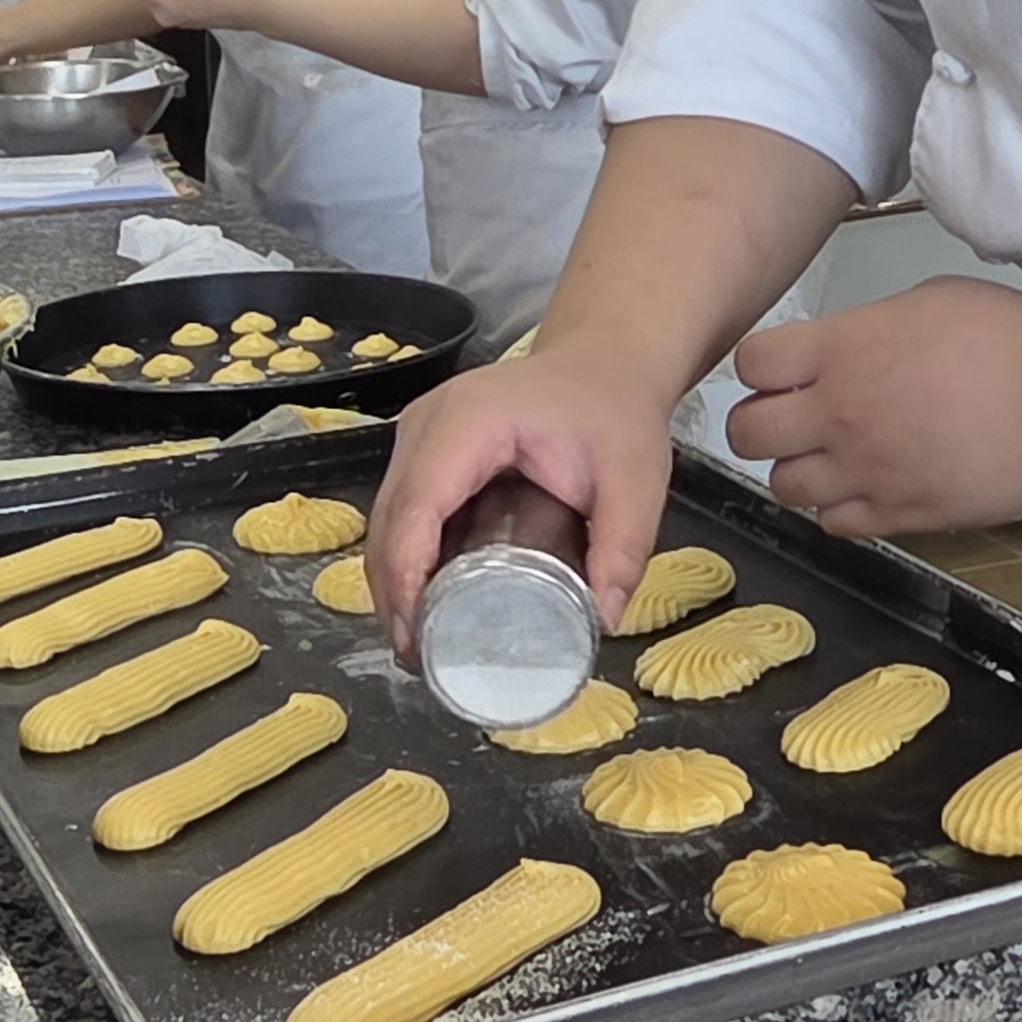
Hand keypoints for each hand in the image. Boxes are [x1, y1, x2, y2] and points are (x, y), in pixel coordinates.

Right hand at [366, 348, 673, 660]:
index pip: (418, 503)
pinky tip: (423, 605)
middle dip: (393, 591)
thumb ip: (624, 544)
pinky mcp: (424, 454)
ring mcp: (419, 436)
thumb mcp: (635, 476)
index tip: (415, 634)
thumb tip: (604, 617)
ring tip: (418, 644)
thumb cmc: (612, 412)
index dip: (406, 573)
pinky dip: (405, 560)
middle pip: (388, 517)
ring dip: (392, 581)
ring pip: (385, 518)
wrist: (602, 365)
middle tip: (417, 656)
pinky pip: (402, 513)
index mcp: (469, 420)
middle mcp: (428, 424)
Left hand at [727, 277, 1021, 541]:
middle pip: (746, 433)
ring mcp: (867, 470)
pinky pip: (834, 524)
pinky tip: (865, 484)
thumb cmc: (1013, 342)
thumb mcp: (926, 300)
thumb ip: (865, 328)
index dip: (760, 367)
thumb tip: (845, 347)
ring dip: (797, 468)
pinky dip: (838, 508)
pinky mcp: (900, 515)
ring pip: (783, 485)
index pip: (749, 363)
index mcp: (843, 349)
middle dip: (760, 422)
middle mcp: (841, 413)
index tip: (779, 369)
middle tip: (789, 416)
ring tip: (829, 453)